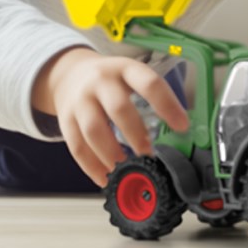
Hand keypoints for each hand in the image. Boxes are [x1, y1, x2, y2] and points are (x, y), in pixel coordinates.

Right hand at [35, 48, 188, 186]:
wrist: (70, 74)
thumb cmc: (110, 81)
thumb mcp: (131, 76)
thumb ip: (151, 98)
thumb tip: (180, 130)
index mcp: (126, 69)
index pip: (150, 83)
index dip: (167, 105)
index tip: (182, 126)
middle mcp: (101, 82)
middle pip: (118, 108)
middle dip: (136, 134)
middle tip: (149, 154)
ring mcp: (80, 101)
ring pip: (94, 131)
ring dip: (112, 155)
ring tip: (127, 170)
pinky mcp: (65, 120)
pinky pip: (77, 147)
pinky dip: (92, 167)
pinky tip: (106, 178)